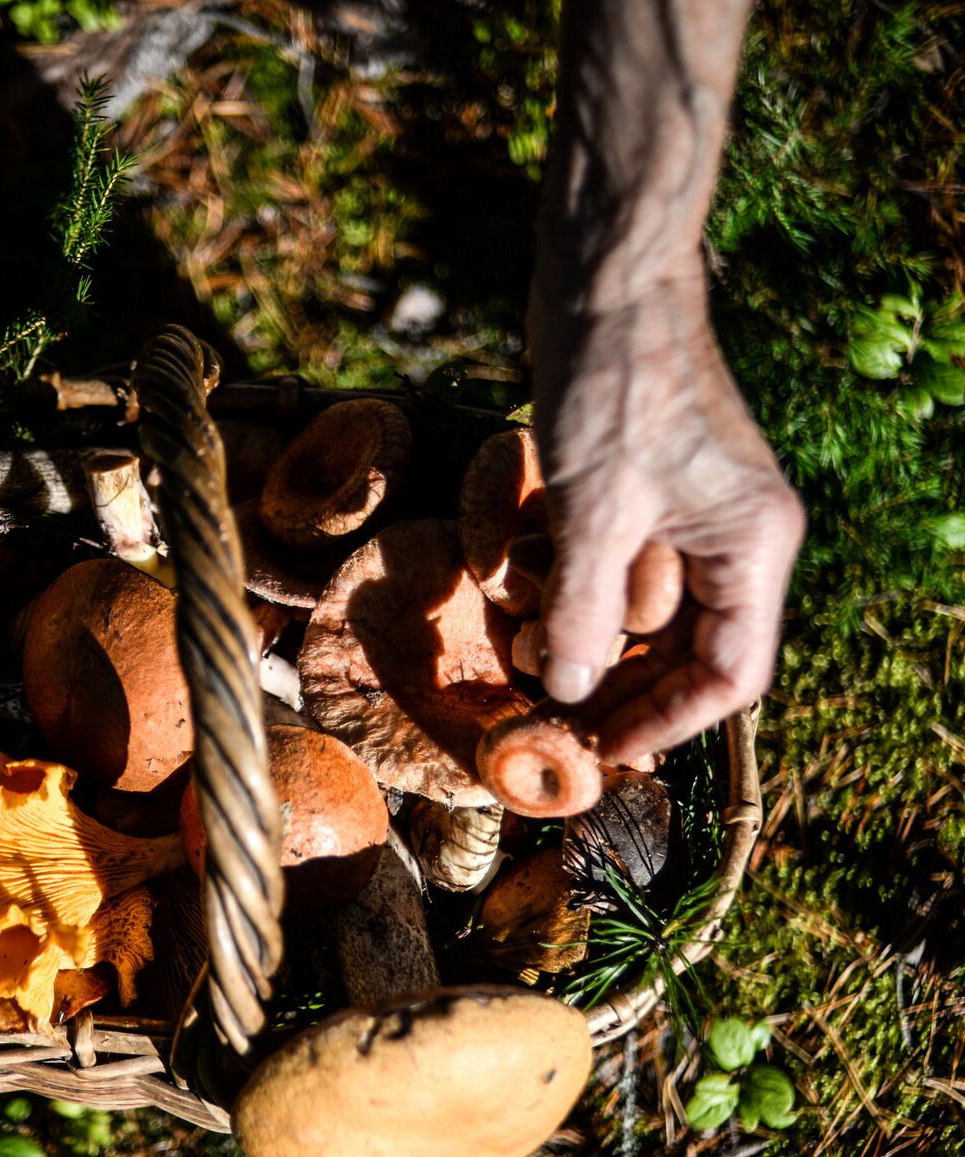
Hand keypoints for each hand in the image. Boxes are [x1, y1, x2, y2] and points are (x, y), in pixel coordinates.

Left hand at [525, 266, 805, 761]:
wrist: (603, 282)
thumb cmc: (615, 385)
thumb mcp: (596, 509)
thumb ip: (583, 609)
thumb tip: (565, 691)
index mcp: (751, 546)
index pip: (730, 672)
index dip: (666, 720)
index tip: (602, 747)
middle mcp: (732, 540)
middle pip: (687, 651)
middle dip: (622, 690)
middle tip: (556, 725)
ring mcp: (688, 517)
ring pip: (646, 616)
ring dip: (593, 646)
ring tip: (534, 674)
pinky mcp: (643, 495)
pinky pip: (617, 572)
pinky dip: (578, 598)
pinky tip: (532, 616)